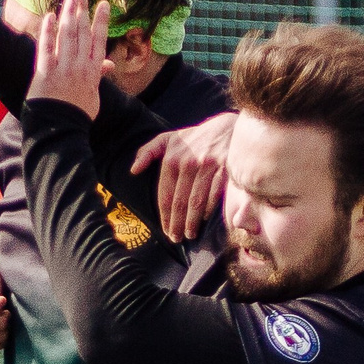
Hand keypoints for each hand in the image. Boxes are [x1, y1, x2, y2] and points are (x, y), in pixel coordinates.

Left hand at [29, 0, 110, 118]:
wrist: (60, 131)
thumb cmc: (77, 116)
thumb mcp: (94, 97)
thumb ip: (99, 77)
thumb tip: (108, 65)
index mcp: (93, 72)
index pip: (99, 41)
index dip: (101, 20)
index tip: (103, 4)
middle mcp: (80, 67)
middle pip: (82, 32)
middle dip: (83, 9)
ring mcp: (62, 69)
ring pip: (67, 35)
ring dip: (69, 13)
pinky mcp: (45, 73)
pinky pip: (46, 48)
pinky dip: (48, 31)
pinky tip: (50, 16)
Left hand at [134, 111, 236, 239]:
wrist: (229, 126)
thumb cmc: (196, 136)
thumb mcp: (169, 138)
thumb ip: (149, 152)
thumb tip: (134, 170)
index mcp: (173, 158)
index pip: (165, 194)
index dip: (164, 216)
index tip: (165, 231)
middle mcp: (188, 162)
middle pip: (180, 201)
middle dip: (177, 224)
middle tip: (176, 238)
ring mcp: (208, 165)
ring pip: (197, 201)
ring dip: (192, 221)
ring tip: (189, 234)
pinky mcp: (226, 167)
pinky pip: (216, 193)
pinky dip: (210, 208)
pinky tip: (206, 220)